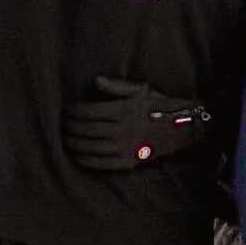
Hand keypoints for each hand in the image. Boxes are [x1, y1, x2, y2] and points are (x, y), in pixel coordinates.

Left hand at [62, 76, 212, 170]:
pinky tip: (78, 157)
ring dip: (75, 144)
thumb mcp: (142, 90)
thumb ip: (118, 86)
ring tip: (67, 140)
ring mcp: (126, 147)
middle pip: (88, 129)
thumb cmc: (160, 105)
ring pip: (92, 147)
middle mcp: (123, 129)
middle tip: (63, 126)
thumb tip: (96, 80)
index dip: (74, 112)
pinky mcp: (129, 161)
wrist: (182, 127)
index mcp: (124, 110)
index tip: (67, 111)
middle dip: (71, 127)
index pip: (89, 111)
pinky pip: (103, 164)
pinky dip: (88, 161)